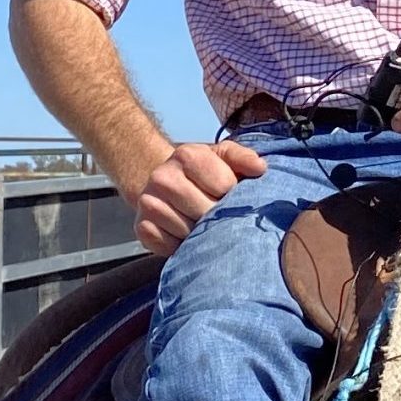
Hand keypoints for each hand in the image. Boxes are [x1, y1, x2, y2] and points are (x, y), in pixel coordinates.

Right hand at [135, 139, 268, 257]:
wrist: (169, 184)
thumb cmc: (206, 172)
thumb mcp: (226, 157)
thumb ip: (243, 158)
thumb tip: (259, 168)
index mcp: (187, 155)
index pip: (223, 185)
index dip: (233, 194)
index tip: (230, 192)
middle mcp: (162, 177)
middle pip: (206, 211)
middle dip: (219, 216)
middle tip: (219, 213)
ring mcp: (148, 202)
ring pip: (189, 230)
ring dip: (202, 233)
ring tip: (203, 222)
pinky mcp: (141, 227)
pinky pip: (170, 246)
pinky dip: (183, 245)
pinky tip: (186, 234)